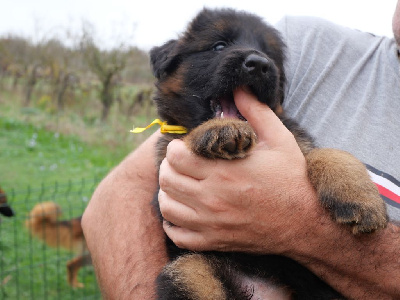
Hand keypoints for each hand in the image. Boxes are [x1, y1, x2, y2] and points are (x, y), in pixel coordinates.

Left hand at [158, 88, 318, 253]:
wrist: (306, 222)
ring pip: (167, 207)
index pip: (176, 156)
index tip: (187, 147)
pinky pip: (178, 235)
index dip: (177, 147)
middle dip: (169, 166)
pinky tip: (183, 211)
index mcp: (224, 171)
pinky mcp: (214, 241)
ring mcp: (211, 223)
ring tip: (180, 184)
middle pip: (167, 179)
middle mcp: (212, 198)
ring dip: (168, 192)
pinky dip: (173, 222)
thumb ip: (256, 111)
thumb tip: (238, 88)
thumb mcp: (279, 139)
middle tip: (181, 163)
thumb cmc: (292, 179)